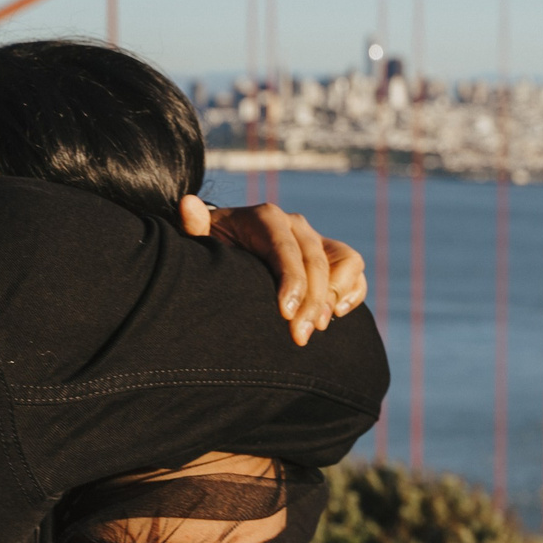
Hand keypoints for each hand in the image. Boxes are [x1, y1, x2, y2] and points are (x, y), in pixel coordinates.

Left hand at [178, 195, 368, 345]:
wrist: (231, 249)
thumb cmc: (214, 248)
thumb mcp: (201, 239)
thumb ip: (194, 226)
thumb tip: (188, 205)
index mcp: (266, 218)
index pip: (287, 248)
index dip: (291, 281)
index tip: (285, 313)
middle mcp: (296, 225)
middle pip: (317, 261)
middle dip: (311, 302)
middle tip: (300, 337)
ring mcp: (316, 240)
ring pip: (345, 260)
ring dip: (336, 295)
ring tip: (319, 326)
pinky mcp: (331, 256)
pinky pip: (355, 270)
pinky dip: (353, 291)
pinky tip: (336, 315)